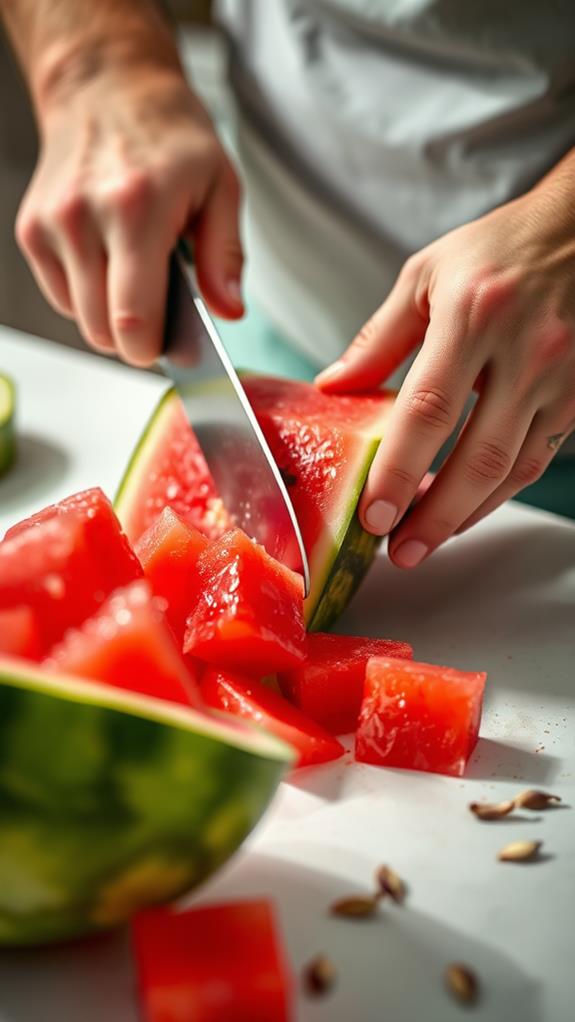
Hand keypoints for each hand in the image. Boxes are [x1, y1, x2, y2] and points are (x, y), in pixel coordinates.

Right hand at [16, 62, 242, 365]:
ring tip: (135, 272)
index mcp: (137, 209)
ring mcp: (51, 224)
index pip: (132, 318)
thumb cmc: (170, 138)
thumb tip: (229, 311)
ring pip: (80, 319)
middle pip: (102, 330)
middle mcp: (83, 217)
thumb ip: (227, 256)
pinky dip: (87, 294)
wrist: (107, 88)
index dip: (152, 348)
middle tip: (160, 305)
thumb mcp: (222, 186)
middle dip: (135, 335)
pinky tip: (108, 260)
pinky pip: (62, 297)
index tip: (168, 343)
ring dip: (111, 314)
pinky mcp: (31, 230)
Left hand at [317, 155, 574, 566]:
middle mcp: (526, 351)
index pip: (429, 409)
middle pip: (479, 457)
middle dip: (435, 517)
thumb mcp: (427, 276)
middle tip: (400, 553)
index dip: (399, 470)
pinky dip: (500, 492)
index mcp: (473, 315)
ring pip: (513, 469)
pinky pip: (538, 458)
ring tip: (426, 540)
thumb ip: (379, 338)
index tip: (373, 515)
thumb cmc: (499, 249)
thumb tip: (333, 386)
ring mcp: (562, 377)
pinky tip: (468, 507)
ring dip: (467, 515)